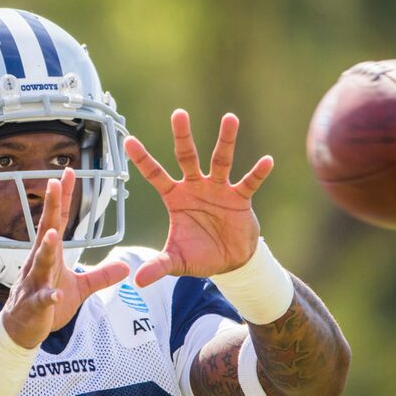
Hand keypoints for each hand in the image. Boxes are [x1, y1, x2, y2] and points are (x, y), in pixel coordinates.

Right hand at [1, 168, 129, 347]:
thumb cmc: (45, 304)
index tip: (67, 173)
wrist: (21, 330)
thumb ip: (102, 276)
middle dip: (50, 209)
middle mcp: (39, 264)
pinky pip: (42, 300)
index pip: (57, 221)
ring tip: (53, 235)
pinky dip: (49, 297)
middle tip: (53, 184)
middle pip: (46, 232)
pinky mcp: (35, 306)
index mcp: (50, 255)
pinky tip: (56, 294)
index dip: (62, 199)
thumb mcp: (80, 288)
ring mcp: (35, 284)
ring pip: (41, 263)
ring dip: (46, 249)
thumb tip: (126, 266)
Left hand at [124, 109, 273, 286]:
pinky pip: (249, 182)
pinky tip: (266, 161)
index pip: (156, 175)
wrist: (230, 261)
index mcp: (175, 198)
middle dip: (183, 137)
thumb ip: (158, 266)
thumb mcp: (177, 262)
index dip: (143, 160)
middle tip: (178, 114)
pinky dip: (257, 173)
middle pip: (187, 157)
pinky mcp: (240, 198)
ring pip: (221, 160)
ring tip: (230, 118)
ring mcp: (218, 189)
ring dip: (226, 141)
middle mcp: (195, 187)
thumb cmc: (199, 255)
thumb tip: (137, 281)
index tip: (128, 141)